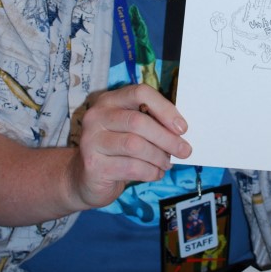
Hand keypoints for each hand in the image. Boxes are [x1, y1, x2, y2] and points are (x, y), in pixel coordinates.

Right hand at [69, 84, 191, 209]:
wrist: (86, 179)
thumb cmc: (116, 150)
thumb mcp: (131, 130)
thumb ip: (151, 123)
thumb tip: (180, 130)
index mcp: (109, 101)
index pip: (140, 93)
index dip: (164, 108)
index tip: (182, 127)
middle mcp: (96, 116)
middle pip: (139, 121)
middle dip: (167, 138)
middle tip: (184, 150)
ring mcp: (91, 140)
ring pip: (135, 145)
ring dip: (159, 157)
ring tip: (168, 164)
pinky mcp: (93, 165)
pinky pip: (131, 167)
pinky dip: (150, 172)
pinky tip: (156, 173)